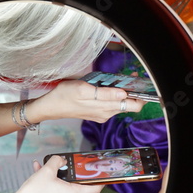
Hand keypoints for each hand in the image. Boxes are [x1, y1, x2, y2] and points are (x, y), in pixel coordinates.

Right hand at [16, 155, 103, 192]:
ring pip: (62, 185)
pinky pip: (53, 189)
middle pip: (76, 184)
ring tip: (44, 165)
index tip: (102, 173)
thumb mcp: (47, 170)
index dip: (100, 180)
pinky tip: (37, 170)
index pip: (95, 189)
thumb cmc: (35, 192)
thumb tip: (61, 160)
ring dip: (54, 174)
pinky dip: (48, 180)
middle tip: (64, 163)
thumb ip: (57, 161)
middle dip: (68, 171)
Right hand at [29, 79, 145, 122]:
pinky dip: (114, 95)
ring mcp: (102, 114)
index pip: (135, 105)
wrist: (50, 107)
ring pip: (121, 103)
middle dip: (133, 91)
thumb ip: (105, 93)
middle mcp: (107, 113)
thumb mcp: (83, 90)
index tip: (139, 82)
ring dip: (123, 92)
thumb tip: (123, 93)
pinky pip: (112, 104)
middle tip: (129, 77)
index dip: (141, 94)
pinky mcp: (97, 113)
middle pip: (130, 104)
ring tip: (118, 79)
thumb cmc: (64, 96)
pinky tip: (108, 87)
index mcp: (106, 108)